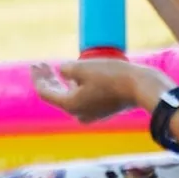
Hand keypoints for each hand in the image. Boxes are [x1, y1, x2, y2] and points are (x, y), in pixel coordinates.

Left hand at [32, 60, 170, 123]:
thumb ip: (67, 69)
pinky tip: (73, 77)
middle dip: (47, 79)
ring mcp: (91, 113)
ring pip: (69, 96)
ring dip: (61, 82)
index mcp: (70, 105)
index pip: (45, 92)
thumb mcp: (83, 67)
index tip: (35, 63)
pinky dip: (75, 86)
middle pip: (56, 95)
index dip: (38, 77)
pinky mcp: (103, 109)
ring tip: (55, 68)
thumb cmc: (112, 75)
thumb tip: (63, 71)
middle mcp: (78, 113)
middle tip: (40, 65)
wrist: (142, 87)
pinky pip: (82, 97)